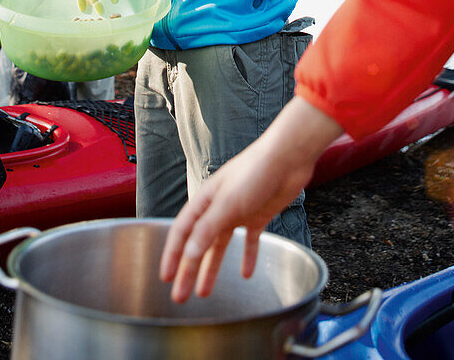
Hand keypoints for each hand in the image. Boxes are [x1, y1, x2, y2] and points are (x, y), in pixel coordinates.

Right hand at [159, 97, 341, 302]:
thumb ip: (208, 228)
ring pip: (220, 246)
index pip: (182, 232)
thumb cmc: (255, 171)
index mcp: (206, 200)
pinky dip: (247, 257)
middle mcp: (219, 207)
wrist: (288, 157)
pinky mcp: (259, 215)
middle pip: (199, 244)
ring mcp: (239, 212)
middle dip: (188, 270)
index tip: (165, 278)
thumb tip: (189, 253)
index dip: (172, 255)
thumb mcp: (228, 203)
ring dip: (212, 268)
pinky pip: (249, 241)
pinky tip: (247, 274)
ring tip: (204, 292)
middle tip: (180, 296)